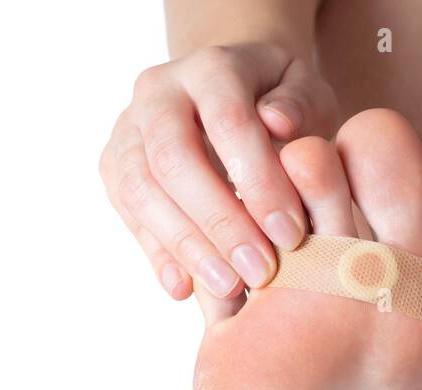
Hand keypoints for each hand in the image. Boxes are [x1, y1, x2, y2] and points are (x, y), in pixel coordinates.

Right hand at [100, 43, 336, 302]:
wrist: (231, 103)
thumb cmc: (280, 107)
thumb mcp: (307, 96)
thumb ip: (301, 107)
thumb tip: (276, 123)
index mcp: (210, 68)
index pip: (228, 121)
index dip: (258, 180)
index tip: (291, 235)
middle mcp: (158, 93)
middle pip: (173, 159)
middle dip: (219, 222)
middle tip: (259, 271)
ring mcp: (128, 131)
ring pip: (141, 191)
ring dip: (187, 246)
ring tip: (229, 287)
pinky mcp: (114, 168)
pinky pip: (129, 215)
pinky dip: (159, 255)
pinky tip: (188, 289)